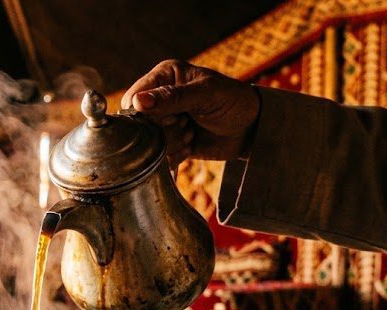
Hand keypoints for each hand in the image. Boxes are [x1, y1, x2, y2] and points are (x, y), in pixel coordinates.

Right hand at [121, 60, 260, 164]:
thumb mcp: (206, 94)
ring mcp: (164, 121)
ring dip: (175, 141)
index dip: (146, 114)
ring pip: (150, 142)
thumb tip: (137, 102)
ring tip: (194, 131)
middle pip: (140, 124)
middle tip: (188, 122)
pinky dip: (178, 153)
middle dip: (166, 128)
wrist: (252, 128)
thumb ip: (172, 97)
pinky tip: (193, 143)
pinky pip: (161, 156)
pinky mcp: (170, 141)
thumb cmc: (234, 101)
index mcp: (164, 76)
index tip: (172, 116)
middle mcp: (160, 98)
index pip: (133, 99)